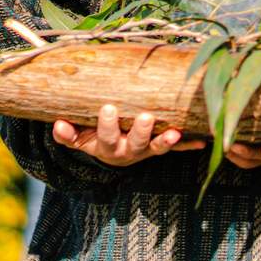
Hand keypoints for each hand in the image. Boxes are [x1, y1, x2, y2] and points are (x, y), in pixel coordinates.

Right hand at [53, 105, 206, 166]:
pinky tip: (203, 142)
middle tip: (146, 117)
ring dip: (167, 141)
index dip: (107, 125)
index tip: (108, 108)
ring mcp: (147, 150)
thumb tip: (57, 124)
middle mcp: (129, 151)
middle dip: (141, 131)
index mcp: (108, 147)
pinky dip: (189, 144)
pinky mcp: (161, 147)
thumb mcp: (79, 138)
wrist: (112, 153)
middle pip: (136, 145)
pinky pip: (178, 148)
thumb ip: (67, 134)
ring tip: (175, 133)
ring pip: (158, 148)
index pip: (106, 137)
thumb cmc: (94, 137)